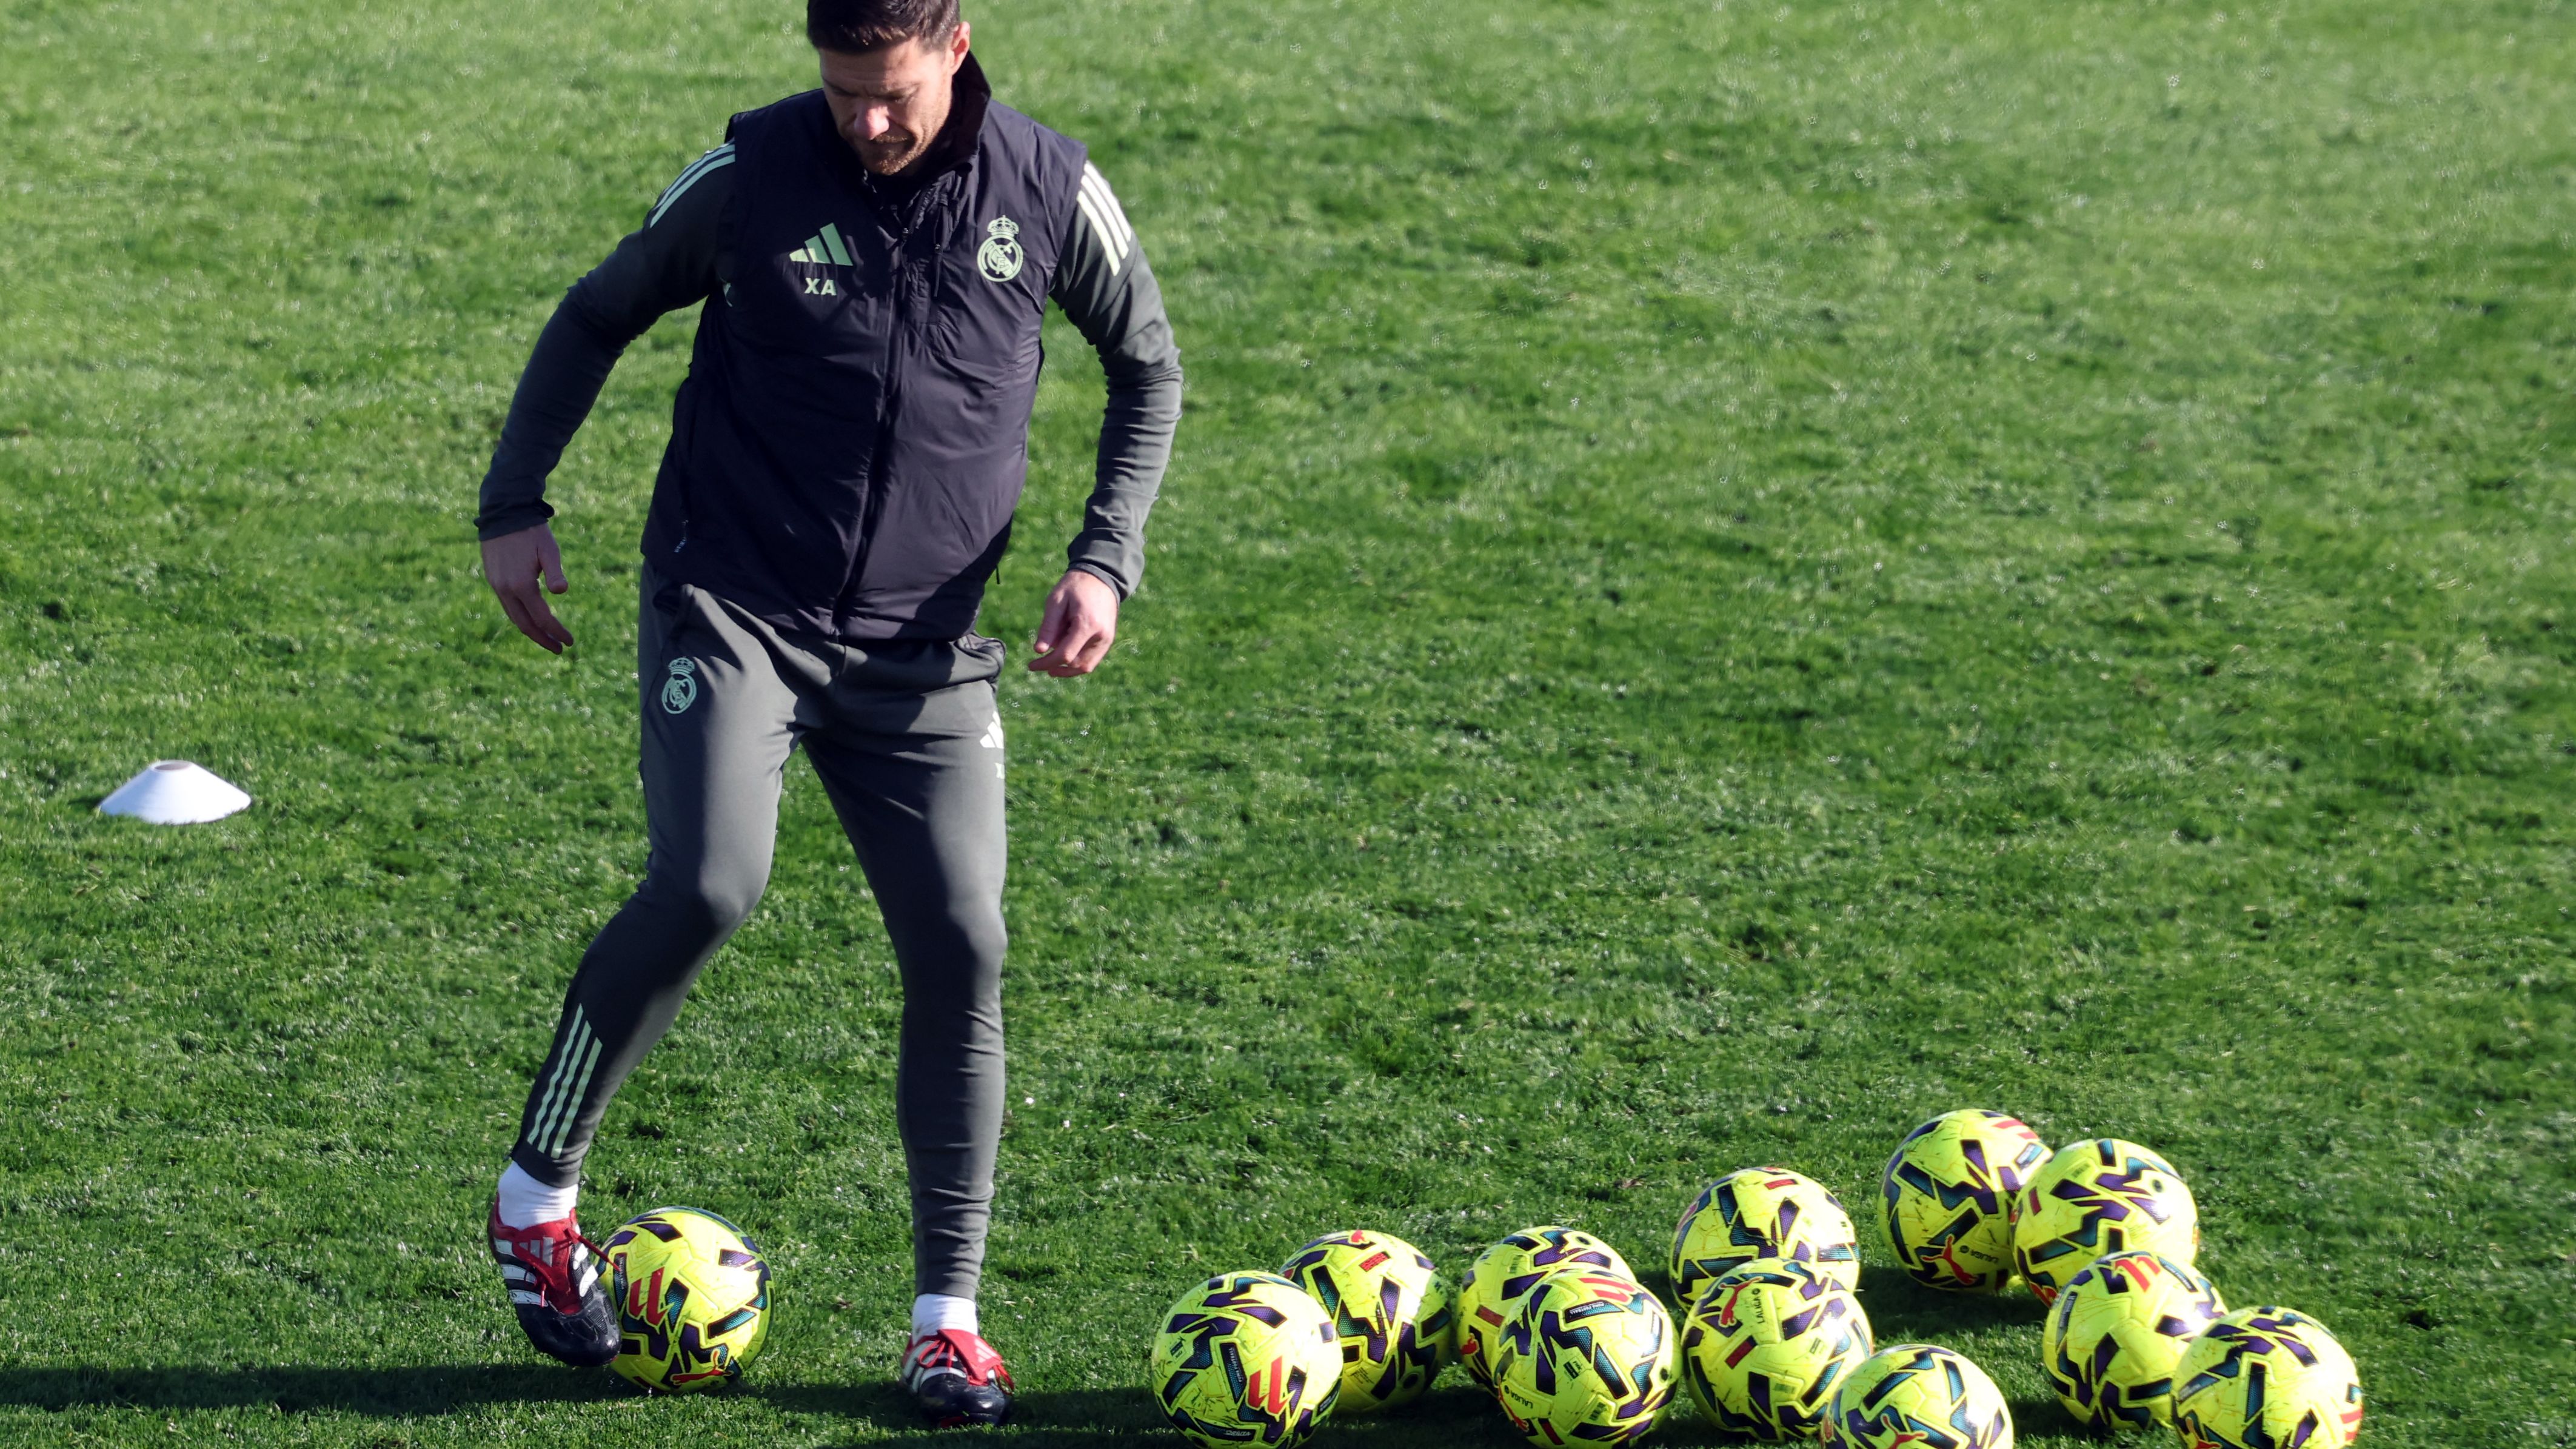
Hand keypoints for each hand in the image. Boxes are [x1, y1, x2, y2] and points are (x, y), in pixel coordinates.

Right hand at [481, 523, 574, 653]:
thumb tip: (561, 592)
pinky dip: (520, 617)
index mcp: (522, 585)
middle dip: (543, 639)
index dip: (557, 632)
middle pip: (525, 625)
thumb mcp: (549, 549)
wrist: (504, 514)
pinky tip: (531, 618)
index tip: (570, 642)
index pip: (542, 618)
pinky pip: (507, 606)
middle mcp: (505, 589)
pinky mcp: (492, 579)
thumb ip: (555, 572)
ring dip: (531, 631)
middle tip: (560, 649)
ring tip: (547, 638)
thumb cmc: (532, 531)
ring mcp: (496, 585)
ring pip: (514, 617)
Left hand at [1028, 569, 1119, 676]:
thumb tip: (1039, 651)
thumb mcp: (1056, 601)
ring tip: (1051, 660)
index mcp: (1088, 625)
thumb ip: (1048, 626)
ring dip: (1067, 668)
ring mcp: (1107, 639)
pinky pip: (1092, 660)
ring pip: (1086, 666)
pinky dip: (1077, 662)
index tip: (1032, 665)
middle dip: (1055, 667)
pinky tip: (1064, 654)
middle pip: (1076, 665)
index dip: (1046, 663)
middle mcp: (1101, 636)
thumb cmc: (1075, 586)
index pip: (1066, 655)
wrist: (1100, 577)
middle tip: (1039, 663)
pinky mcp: (1108, 640)